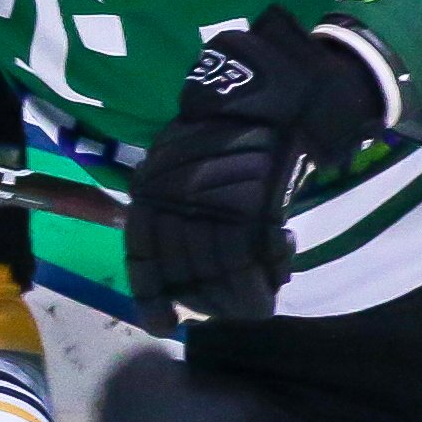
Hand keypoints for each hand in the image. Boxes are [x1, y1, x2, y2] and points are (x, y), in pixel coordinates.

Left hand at [125, 11, 385, 328]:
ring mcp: (214, 204)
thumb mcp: (182, 164)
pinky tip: (279, 272)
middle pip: (185, 272)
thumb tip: (177, 268)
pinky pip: (254, 260)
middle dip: (205, 299)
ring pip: (219, 273)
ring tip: (256, 294)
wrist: (275, 96)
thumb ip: (175, 209)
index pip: (143, 256)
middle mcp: (175, 198)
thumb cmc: (228, 132)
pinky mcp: (254, 208)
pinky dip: (267, 276)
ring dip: (239, 294)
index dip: (153, 295)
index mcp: (151, 188)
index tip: (162, 325)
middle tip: (224, 308)